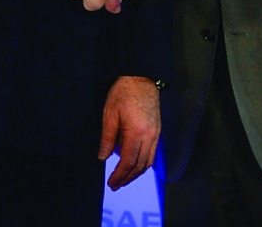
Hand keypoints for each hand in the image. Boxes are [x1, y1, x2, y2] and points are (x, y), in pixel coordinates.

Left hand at [99, 76, 160, 190]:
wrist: (141, 77)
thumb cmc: (123, 93)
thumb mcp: (109, 114)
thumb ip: (107, 138)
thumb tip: (103, 157)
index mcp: (136, 132)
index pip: (128, 161)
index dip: (119, 175)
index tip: (111, 183)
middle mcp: (150, 136)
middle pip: (140, 165)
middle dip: (127, 178)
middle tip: (116, 185)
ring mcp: (156, 134)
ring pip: (148, 162)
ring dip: (136, 173)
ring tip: (124, 179)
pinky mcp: (158, 130)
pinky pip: (152, 153)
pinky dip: (143, 163)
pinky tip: (135, 164)